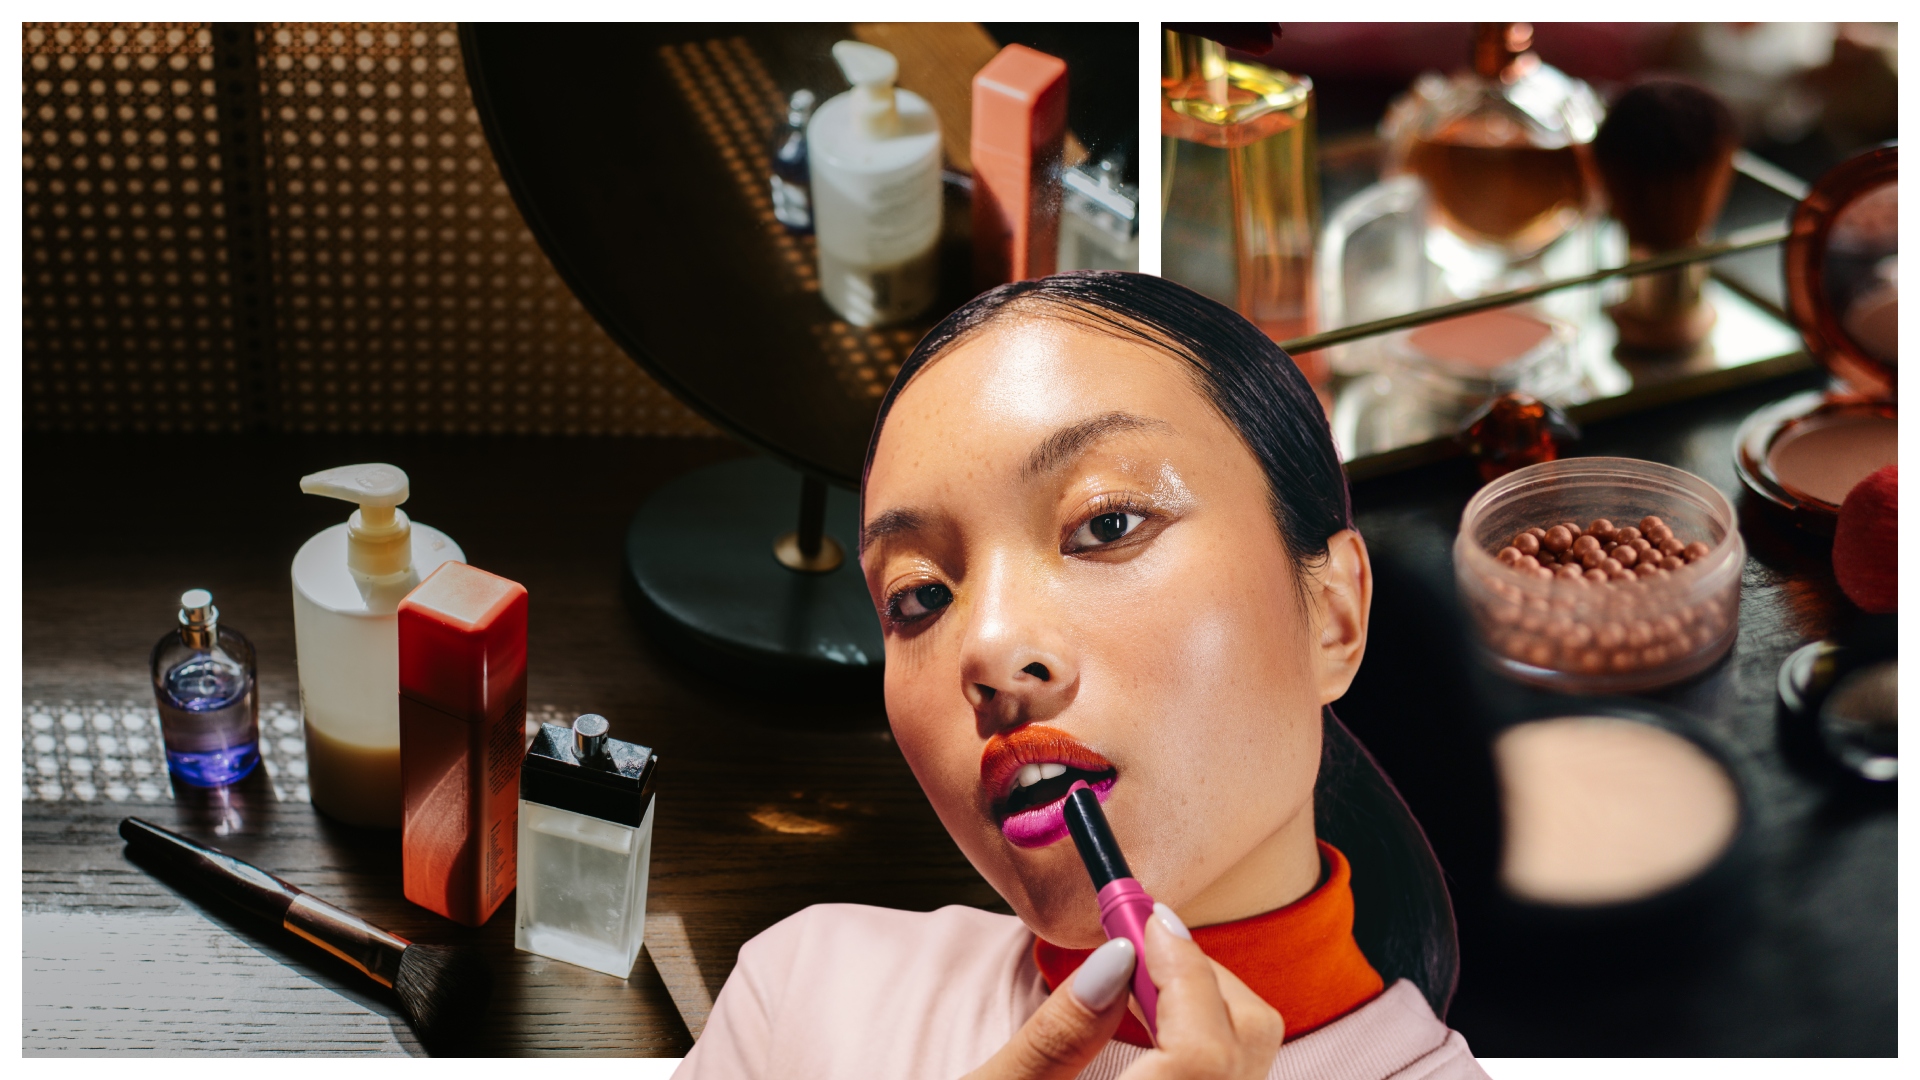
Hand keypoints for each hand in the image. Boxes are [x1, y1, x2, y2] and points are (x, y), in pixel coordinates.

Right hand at [963, 904, 1283, 1079]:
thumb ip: (1058, 1034)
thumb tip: (1117, 955)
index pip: (1201, 1053)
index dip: (1185, 971)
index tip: (1144, 918)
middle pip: (1244, 1049)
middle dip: (1201, 980)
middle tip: (1139, 940)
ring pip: (1245, 1070)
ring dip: (1207, 1014)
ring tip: (1140, 986)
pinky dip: (1203, 1054)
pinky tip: (1152, 1040)